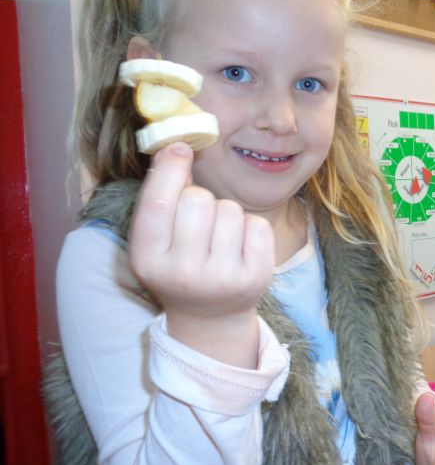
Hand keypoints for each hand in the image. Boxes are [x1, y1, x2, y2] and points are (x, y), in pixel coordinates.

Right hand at [128, 143, 274, 365]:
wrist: (211, 317)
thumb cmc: (179, 265)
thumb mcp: (157, 241)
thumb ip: (161, 198)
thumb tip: (176, 147)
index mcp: (148, 261)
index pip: (157, 204)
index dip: (169, 169)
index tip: (180, 148)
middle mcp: (183, 274)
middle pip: (197, 200)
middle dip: (199, 198)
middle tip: (198, 222)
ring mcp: (222, 278)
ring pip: (229, 209)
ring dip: (225, 214)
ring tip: (218, 239)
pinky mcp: (256, 277)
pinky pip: (255, 223)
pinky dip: (249, 227)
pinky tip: (239, 247)